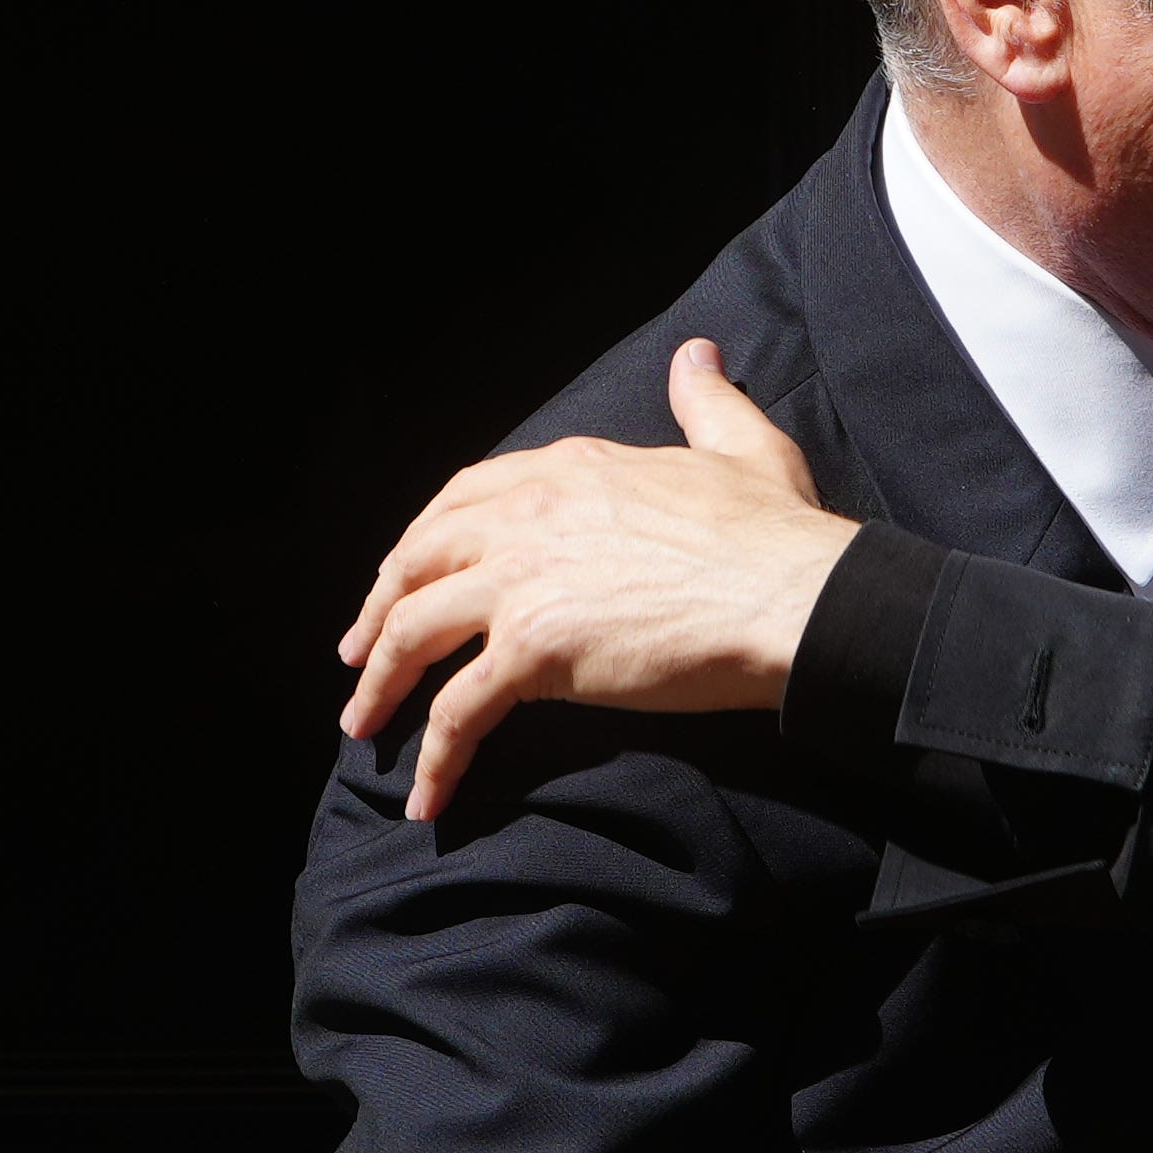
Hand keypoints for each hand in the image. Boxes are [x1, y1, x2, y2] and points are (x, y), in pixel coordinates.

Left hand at [335, 346, 867, 819]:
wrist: (795, 596)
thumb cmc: (776, 532)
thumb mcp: (739, 445)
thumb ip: (703, 401)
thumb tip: (697, 355)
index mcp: (567, 470)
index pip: (463, 499)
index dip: (423, 541)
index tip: (407, 574)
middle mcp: (527, 516)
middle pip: (419, 559)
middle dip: (378, 607)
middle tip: (358, 651)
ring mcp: (522, 581)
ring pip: (413, 631)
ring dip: (379, 682)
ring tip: (362, 724)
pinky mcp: (532, 649)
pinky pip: (459, 711)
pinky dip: (434, 757)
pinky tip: (425, 796)